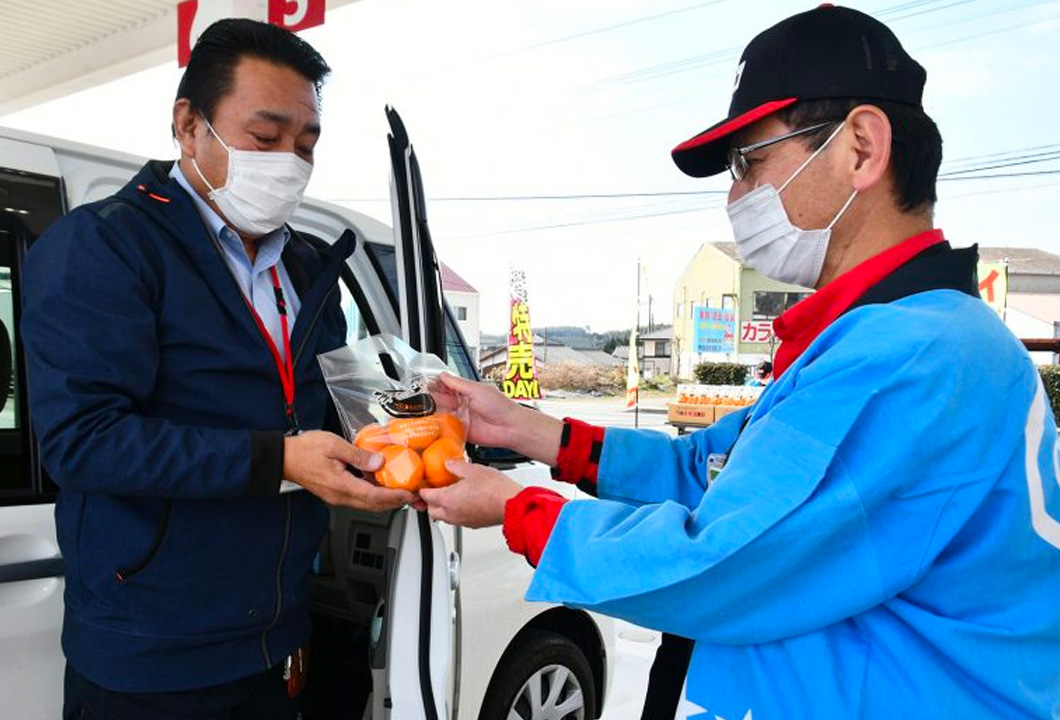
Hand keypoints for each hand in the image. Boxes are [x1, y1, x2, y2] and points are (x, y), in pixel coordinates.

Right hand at [283, 430, 416, 510]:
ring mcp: (336, 497)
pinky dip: (374, 494)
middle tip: (412, 496)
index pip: (374, 496)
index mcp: (340, 485)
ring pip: (367, 504)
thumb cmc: (304, 450)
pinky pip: (359, 498)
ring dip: (385, 499)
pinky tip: (380, 484)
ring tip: (401, 491)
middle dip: (395, 502)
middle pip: (373, 505)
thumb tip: (379, 461)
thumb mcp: (334, 445)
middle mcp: (339, 496)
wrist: (283, 458)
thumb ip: (358, 455)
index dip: (395, 497)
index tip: (409, 493)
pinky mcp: (335, 493)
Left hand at [418, 460, 521, 527]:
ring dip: (442, 508)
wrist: (511, 504)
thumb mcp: (472, 469)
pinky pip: (457, 520)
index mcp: (447, 499)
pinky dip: (455, 513)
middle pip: (431, 511)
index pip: (425, 496)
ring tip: (449, 496)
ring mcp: (462, 521)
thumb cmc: (494, 489)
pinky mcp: (473, 524)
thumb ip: (456, 466)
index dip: (422, 489)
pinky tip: (464, 503)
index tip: (424, 485)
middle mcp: (452, 513)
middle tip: (434, 491)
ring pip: (444, 518)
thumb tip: (448, 464)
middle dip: (430, 502)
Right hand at [431, 373, 520, 447]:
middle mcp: (462, 404)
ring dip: (433, 413)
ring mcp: (461, 418)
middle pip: (441, 400)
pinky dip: (440, 428)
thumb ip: (459, 384)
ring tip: (422, 412)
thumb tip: (443, 375)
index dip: (435, 384)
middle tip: (420, 399)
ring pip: (442, 414)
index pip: (446, 385)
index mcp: (466, 391)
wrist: (510, 427)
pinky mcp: (461, 432)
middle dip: (431, 399)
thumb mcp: (478, 390)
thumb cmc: (500, 406)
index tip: (424, 384)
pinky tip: (432, 426)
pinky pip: (447, 430)